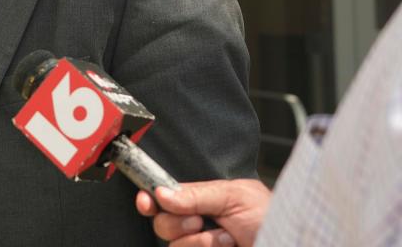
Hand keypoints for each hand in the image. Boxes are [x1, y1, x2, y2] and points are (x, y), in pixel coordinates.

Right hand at [135, 179, 270, 246]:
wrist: (288, 241)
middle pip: (162, 223)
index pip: (164, 197)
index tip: (146, 202)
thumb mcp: (235, 196)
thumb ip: (197, 194)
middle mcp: (197, 224)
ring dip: (202, 242)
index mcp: (200, 200)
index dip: (150, 199)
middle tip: (201, 220)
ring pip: (175, 245)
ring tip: (227, 240)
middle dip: (179, 222)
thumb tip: (162, 193)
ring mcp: (200, 246)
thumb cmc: (270, 218)